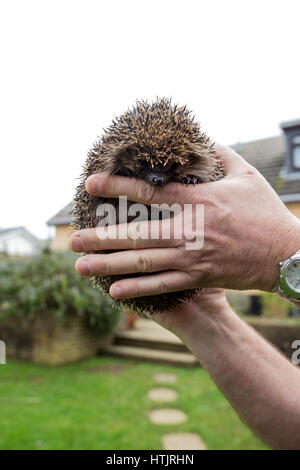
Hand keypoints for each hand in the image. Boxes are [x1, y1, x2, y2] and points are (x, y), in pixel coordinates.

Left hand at [69, 143, 299, 298]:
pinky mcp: (199, 276)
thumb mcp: (245, 175)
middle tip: (73, 239)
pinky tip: (114, 291)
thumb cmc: (265, 212)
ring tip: (81, 267)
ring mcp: (193, 257)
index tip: (91, 183)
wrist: (287, 254)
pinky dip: (138, 289)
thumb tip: (201, 135)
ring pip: (145, 263)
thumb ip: (220, 153)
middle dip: (102, 238)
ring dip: (110, 266)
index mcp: (200, 201)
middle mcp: (191, 230)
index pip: (150, 191)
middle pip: (138, 234)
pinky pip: (163, 285)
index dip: (118, 186)